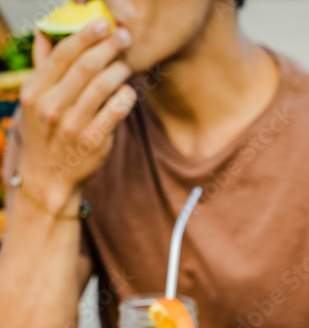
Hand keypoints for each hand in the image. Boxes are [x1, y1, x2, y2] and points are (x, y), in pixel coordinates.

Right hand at [18, 20, 135, 209]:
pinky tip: (128, 91)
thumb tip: (45, 33)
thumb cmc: (45, 133)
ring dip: (120, 70)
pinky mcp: (93, 141)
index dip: (86, 35)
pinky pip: (116, 111)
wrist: (48, 177)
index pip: (62, 54)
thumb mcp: (35, 100)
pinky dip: (125, 96)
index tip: (102, 24)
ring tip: (126, 65)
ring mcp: (73, 125)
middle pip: (86, 66)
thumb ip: (43, 68)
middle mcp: (52, 106)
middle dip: (108, 47)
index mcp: (35, 91)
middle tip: (124, 37)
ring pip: (104, 86)